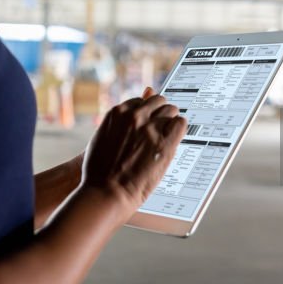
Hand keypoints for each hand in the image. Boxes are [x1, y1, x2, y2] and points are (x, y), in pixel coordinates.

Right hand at [79, 87, 185, 218]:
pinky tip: (171, 141)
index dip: (147, 114)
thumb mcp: (106, 134)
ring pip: (171, 111)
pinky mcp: (164, 144)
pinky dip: (178, 130)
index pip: (143, 100)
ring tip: (163, 138)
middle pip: (159, 102)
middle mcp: (135, 116)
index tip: (147, 124)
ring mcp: (150, 129)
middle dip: (160, 114)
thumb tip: (148, 91)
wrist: (106, 192)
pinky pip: (180, 124)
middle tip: (157, 131)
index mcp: (118, 112)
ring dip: (170, 122)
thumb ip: (127, 114)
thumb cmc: (102, 168)